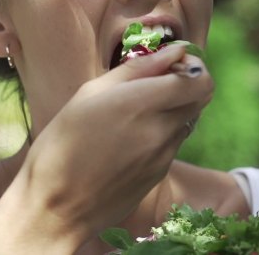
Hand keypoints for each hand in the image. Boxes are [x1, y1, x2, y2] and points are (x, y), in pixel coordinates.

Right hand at [0, 45, 212, 253]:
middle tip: (159, 82)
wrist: (56, 207)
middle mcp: (161, 130)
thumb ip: (139, 68)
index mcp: (141, 103)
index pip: (199, 80)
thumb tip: (175, 50)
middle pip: (202, 98)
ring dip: (175, 109)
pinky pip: (174, 142)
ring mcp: (164, 155)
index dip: (193, 67)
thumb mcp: (90, 93)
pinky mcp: (161, 174)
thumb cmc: (61, 144)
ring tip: (136, 113)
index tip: (173, 64)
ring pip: (189, 120)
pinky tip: (130, 139)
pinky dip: (163, 132)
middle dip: (187, 84)